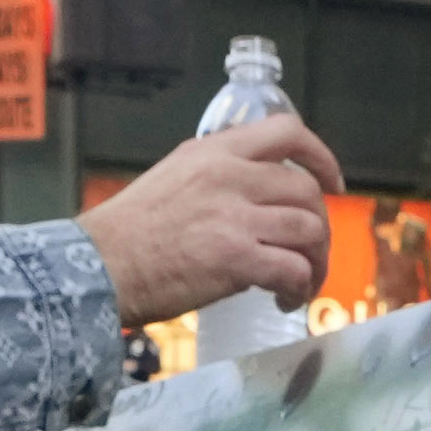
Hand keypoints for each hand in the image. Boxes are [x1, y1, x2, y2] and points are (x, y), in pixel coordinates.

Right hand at [79, 111, 345, 325]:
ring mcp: (234, 216)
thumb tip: (257, 197)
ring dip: (315, 262)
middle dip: (320, 226)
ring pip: (309, 230)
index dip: (320, 156)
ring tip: (300, 283)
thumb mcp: (173, 178)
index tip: (333, 182)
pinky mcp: (236, 258)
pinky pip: (293, 269)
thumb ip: (217, 178)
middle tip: (310, 254)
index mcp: (213, 152)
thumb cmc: (129, 234)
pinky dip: (299, 287)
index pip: (286, 131)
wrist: (98, 268)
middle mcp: (228, 176)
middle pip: (307, 190)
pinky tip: (283, 299)